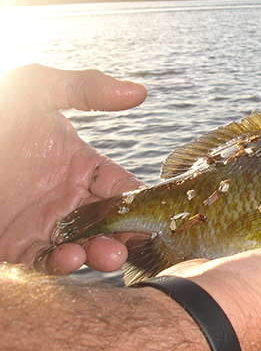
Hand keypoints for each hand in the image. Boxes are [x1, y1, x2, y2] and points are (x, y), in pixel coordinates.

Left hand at [0, 64, 146, 273]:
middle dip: (125, 234)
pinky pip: (44, 259)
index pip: (122, 187)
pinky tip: (70, 257)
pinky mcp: (16, 244)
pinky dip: (60, 263)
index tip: (154, 213)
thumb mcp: (36, 88)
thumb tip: (139, 92)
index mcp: (81, 164)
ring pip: (82, 244)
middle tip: (135, 240)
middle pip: (109, 222)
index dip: (139, 201)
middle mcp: (68, 196)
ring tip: (108, 254)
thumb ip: (87, 87)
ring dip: (99, 253)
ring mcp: (43, 221)